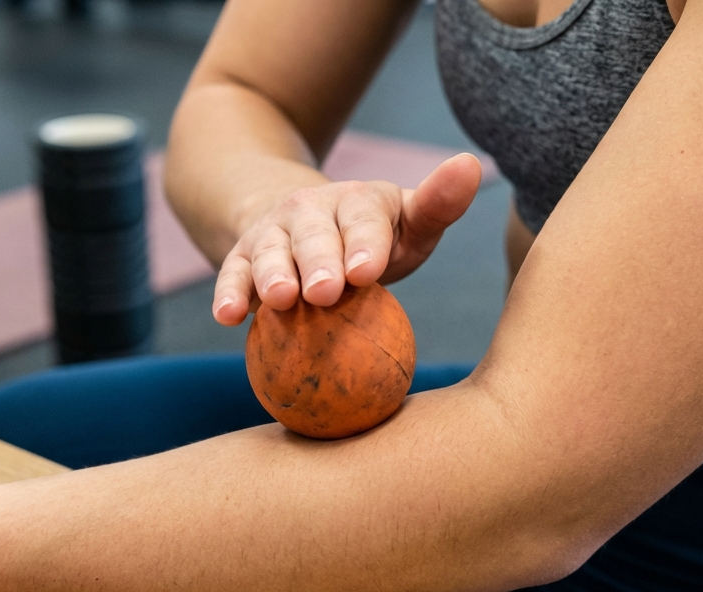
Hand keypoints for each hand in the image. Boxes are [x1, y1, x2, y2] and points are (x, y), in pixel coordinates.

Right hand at [212, 152, 482, 325]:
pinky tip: (229, 316)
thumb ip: (437, 205)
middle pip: (314, 236)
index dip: (364, 244)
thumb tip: (473, 164)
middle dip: (318, 262)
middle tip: (325, 292)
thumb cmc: (370, 238)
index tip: (367, 271)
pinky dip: (229, 293)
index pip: (364, 220)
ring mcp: (272, 234)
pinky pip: (232, 274)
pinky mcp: (241, 259)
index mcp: (358, 202)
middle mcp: (310, 211)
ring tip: (280, 300)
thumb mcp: (407, 223)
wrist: (300, 224)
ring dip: (273, 276)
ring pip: (270, 253)